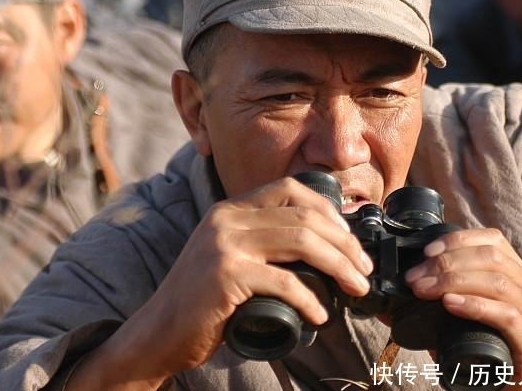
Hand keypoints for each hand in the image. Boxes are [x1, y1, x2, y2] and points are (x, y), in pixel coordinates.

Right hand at [64, 176, 373, 389]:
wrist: (158, 333)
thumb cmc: (202, 303)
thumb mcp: (229, 257)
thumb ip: (260, 243)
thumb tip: (322, 250)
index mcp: (230, 209)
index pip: (290, 189)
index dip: (328, 211)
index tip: (349, 240)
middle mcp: (226, 218)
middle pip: (304, 218)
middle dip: (345, 245)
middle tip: (363, 271)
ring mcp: (224, 245)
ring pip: (302, 243)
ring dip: (339, 267)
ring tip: (356, 288)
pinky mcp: (225, 275)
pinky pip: (285, 282)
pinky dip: (310, 300)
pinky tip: (319, 315)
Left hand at [404, 228, 521, 389]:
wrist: (517, 390)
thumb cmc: (488, 349)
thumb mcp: (468, 315)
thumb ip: (446, 295)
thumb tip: (397, 290)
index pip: (493, 240)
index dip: (458, 241)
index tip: (426, 252)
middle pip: (492, 258)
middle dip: (447, 263)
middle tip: (415, 279)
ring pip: (498, 283)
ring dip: (453, 282)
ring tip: (424, 290)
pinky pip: (506, 315)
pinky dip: (474, 305)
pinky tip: (450, 304)